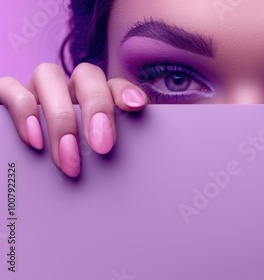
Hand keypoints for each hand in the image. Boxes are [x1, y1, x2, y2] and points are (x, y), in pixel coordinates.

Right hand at [0, 63, 147, 177]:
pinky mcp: (4, 97)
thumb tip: (124, 184)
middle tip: (102, 146)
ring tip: (68, 156)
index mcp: (93, 100)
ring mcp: (35, 90)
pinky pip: (10, 88)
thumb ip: (106, 161)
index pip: (114, 84)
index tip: (136, 106)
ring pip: (48, 74)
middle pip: (86, 75)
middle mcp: (66, 90)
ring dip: (62, 116)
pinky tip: (34, 139)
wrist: (13, 183)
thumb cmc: (64, 171)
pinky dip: (24, 111)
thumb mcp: (90, 164)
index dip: (126, 90)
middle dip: (97, 106)